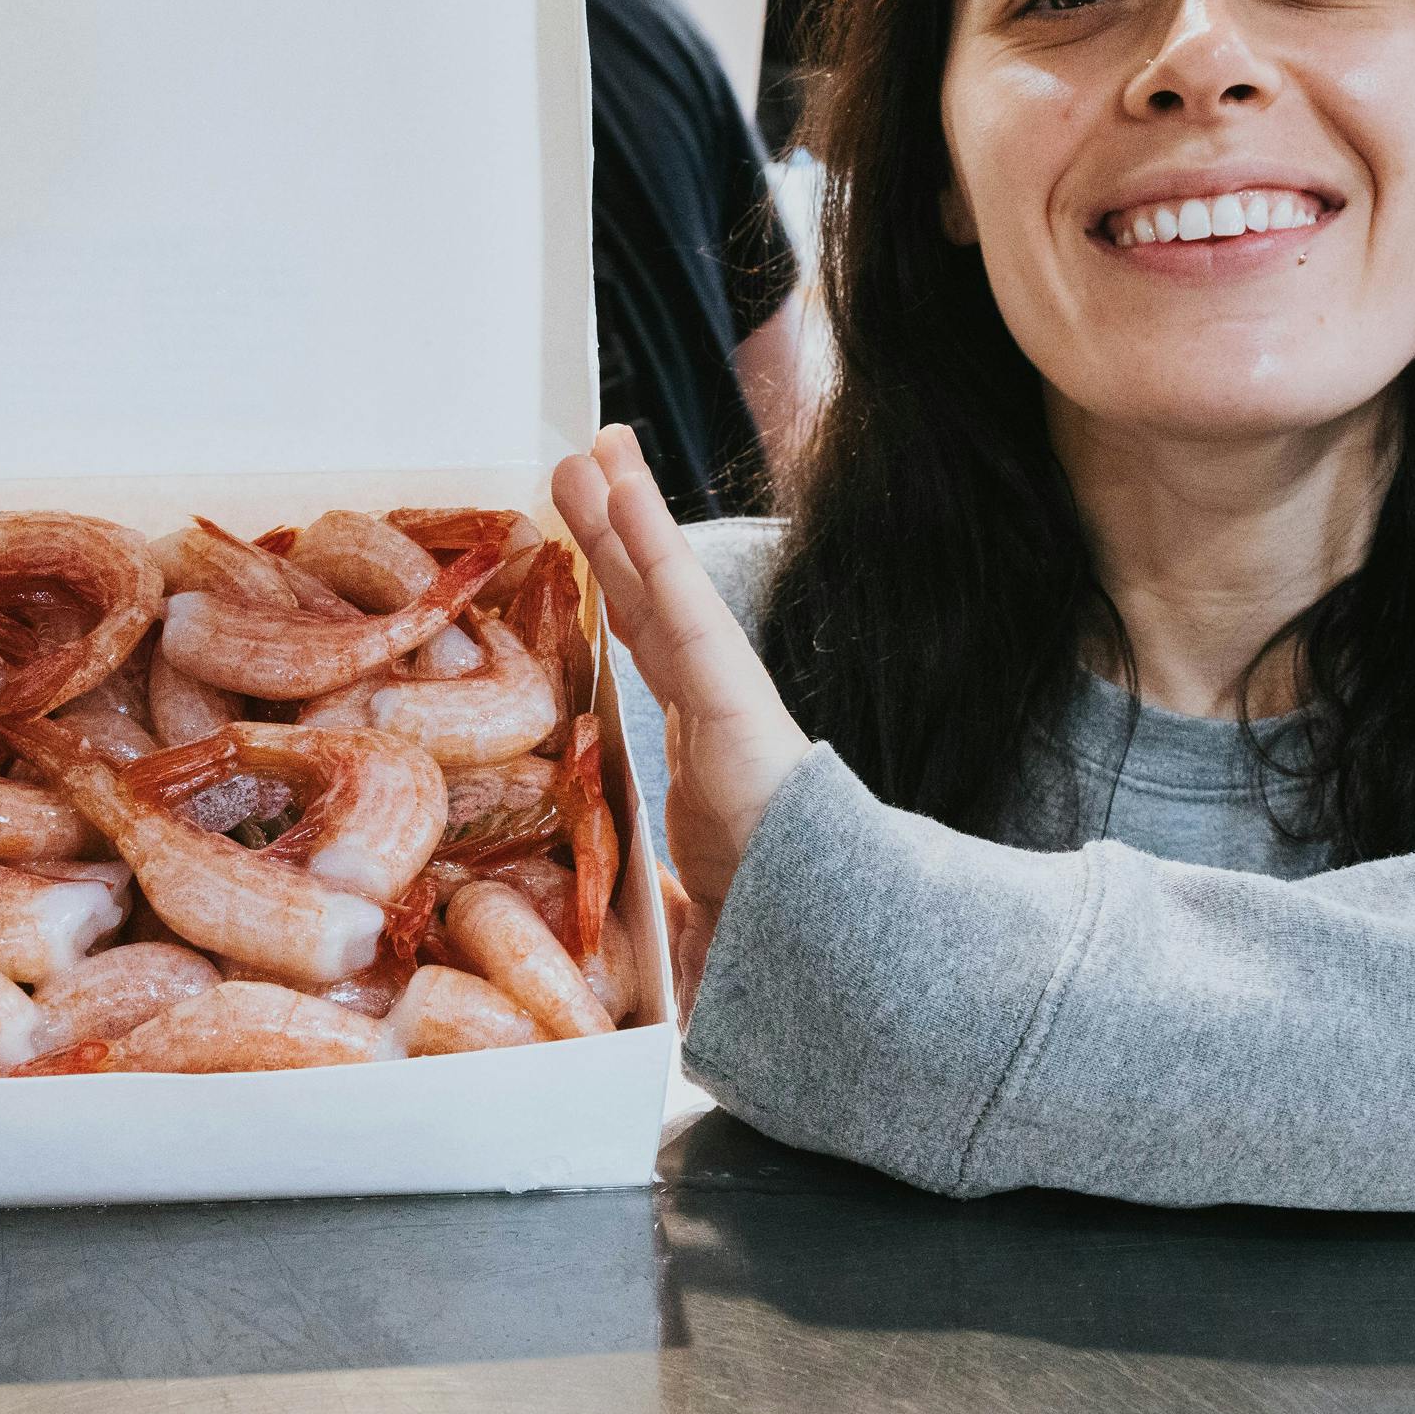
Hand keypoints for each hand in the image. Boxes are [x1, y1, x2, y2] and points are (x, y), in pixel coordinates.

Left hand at [552, 427, 808, 979]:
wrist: (838, 965)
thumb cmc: (784, 957)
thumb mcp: (700, 939)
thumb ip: (674, 924)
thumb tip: (645, 940)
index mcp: (708, 770)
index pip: (656, 669)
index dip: (626, 609)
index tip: (594, 567)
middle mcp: (715, 724)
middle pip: (650, 614)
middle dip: (613, 543)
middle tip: (576, 475)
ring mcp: (724, 704)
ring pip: (662, 592)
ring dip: (623, 515)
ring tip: (588, 448)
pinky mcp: (732, 697)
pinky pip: (683, 604)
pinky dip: (651, 538)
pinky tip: (620, 476)